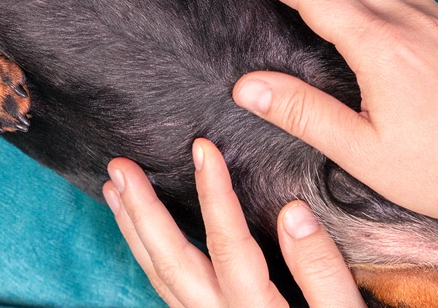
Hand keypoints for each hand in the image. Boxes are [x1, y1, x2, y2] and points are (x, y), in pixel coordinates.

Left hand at [103, 139, 364, 307]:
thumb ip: (322, 271)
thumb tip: (293, 212)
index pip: (228, 245)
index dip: (213, 194)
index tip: (202, 148)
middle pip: (173, 262)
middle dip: (143, 211)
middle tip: (120, 167)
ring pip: (160, 277)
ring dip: (134, 230)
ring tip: (114, 190)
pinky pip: (165, 289)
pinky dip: (146, 255)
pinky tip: (139, 232)